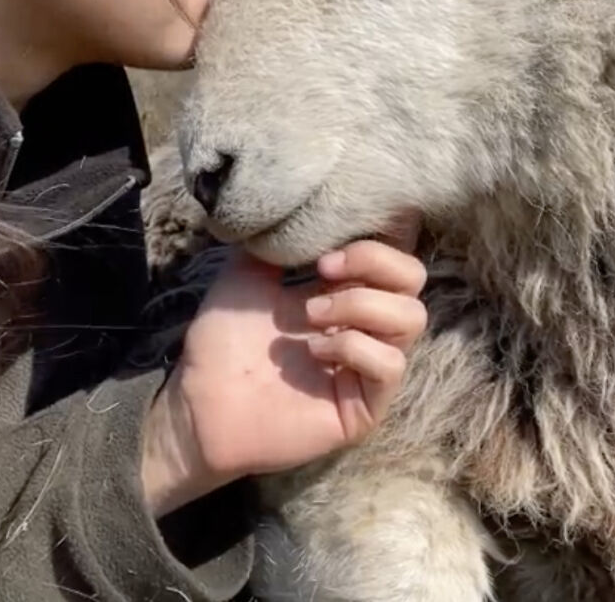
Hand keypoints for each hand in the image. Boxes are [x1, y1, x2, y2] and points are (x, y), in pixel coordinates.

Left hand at [142, 240, 426, 516]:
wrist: (199, 401)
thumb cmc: (221, 341)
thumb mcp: (247, 272)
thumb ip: (280, 242)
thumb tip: (301, 209)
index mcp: (342, 292)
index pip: (393, 257)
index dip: (372, 244)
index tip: (323, 253)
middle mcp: (363, 326)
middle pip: (415, 280)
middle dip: (375, 264)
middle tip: (323, 272)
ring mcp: (367, 366)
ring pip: (411, 319)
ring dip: (361, 305)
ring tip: (311, 315)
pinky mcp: (365, 406)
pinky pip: (391, 364)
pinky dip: (354, 347)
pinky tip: (315, 351)